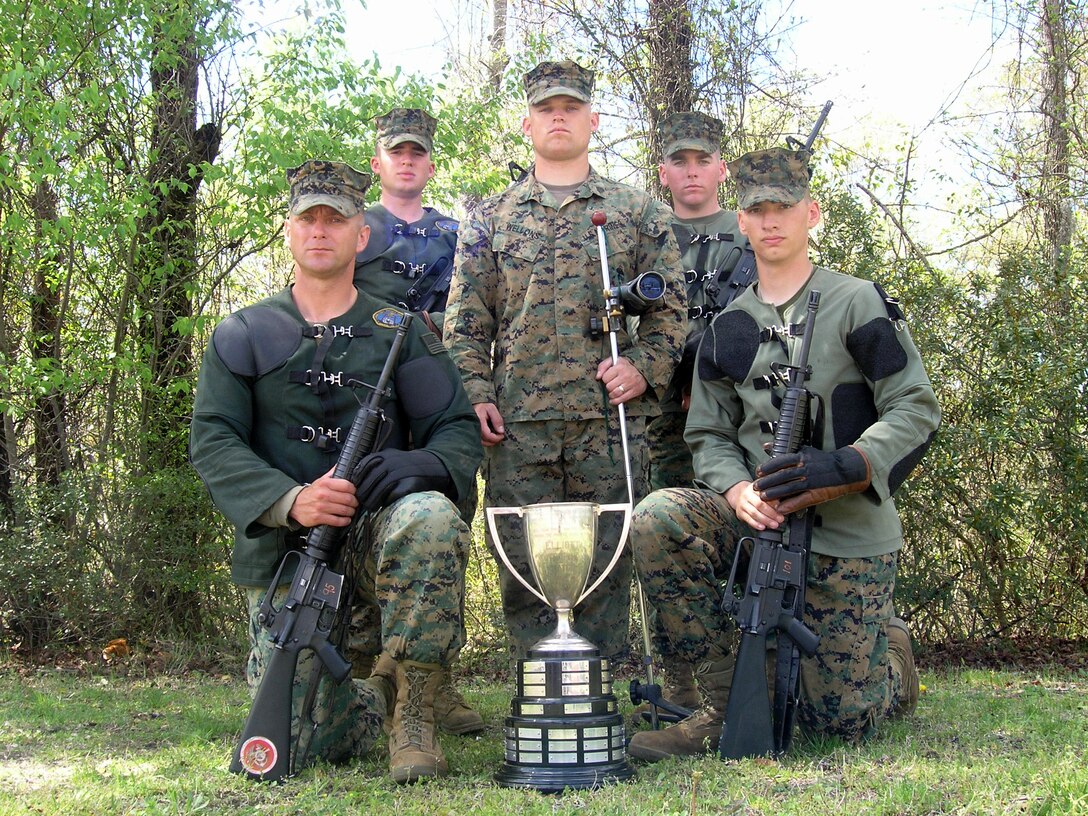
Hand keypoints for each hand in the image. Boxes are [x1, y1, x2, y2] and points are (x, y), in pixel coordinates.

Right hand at [288, 468, 357, 526]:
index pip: (347, 485)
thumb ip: (332, 473)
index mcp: (325, 484)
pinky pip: (337, 520)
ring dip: (351, 512)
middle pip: (347, 499)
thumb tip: (342, 464)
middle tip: (355, 503)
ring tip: (351, 511)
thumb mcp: (320, 481)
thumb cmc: (311, 493)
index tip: (354, 493)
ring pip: (344, 510)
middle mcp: (323, 494)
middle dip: (354, 502)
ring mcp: (321, 507)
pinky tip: (346, 519)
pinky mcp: (318, 517)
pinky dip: (344, 521)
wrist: (295, 505)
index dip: (354, 490)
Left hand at [350, 449, 450, 512]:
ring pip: (379, 491)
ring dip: (372, 501)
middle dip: (363, 495)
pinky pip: (392, 496)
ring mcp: (399, 474)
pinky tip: (384, 504)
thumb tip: (355, 478)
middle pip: (369, 482)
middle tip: (361, 502)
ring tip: (371, 506)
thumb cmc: (405, 464)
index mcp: (383, 455)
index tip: (354, 489)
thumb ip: (374, 463)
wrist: (430, 465)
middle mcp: (390, 463)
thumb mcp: (389, 456)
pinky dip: (386, 501)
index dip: (357, 480)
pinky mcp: (408, 484)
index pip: (362, 467)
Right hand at [474, 402, 505, 446]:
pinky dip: (486, 441)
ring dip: (490, 442)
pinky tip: (490, 437)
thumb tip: (501, 431)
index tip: (502, 435)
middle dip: (494, 440)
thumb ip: (497, 419)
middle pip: (485, 441)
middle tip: (500, 436)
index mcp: (478, 421)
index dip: (496, 437)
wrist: (469, 408)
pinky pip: (479, 442)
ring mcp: (471, 433)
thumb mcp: (491, 409)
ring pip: (482, 443)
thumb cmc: (482, 408)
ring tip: (496, 437)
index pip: (488, 435)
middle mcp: (473, 429)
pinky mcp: (471, 435)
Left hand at [596, 356, 647, 404]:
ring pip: (615, 394)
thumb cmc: (625, 365)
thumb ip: (603, 366)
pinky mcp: (635, 391)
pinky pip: (622, 399)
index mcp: (620, 367)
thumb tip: (597, 377)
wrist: (642, 369)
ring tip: (612, 391)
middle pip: (609, 387)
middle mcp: (625, 375)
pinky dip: (615, 401)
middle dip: (608, 386)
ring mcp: (631, 384)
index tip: (608, 378)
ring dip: (611, 394)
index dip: (605, 379)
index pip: (605, 378)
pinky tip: (613, 400)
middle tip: (612, 384)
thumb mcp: (613, 361)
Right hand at [726, 480, 784, 530]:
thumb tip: (782, 504)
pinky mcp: (740, 513)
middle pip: (759, 504)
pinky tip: (763, 527)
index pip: (764, 495)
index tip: (781, 508)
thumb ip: (772, 495)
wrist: (739, 496)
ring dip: (765, 520)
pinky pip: (748, 519)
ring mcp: (742, 504)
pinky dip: (756, 524)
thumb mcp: (762, 490)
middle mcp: (747, 494)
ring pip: (754, 513)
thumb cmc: (755, 495)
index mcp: (754, 487)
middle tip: (780, 519)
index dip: (773, 502)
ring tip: (774, 524)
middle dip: (771, 513)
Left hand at [753, 445, 870, 513]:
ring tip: (763, 497)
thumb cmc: (822, 460)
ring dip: (775, 494)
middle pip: (782, 476)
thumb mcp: (804, 450)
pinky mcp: (816, 494)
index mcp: (802, 458)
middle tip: (756, 486)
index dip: (768, 468)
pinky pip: (800, 501)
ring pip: (789, 489)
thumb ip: (784, 449)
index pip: (781, 462)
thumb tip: (766, 446)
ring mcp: (811, 483)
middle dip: (767, 482)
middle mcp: (805, 469)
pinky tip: (780, 508)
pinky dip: (789, 505)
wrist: (844, 470)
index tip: (758, 472)